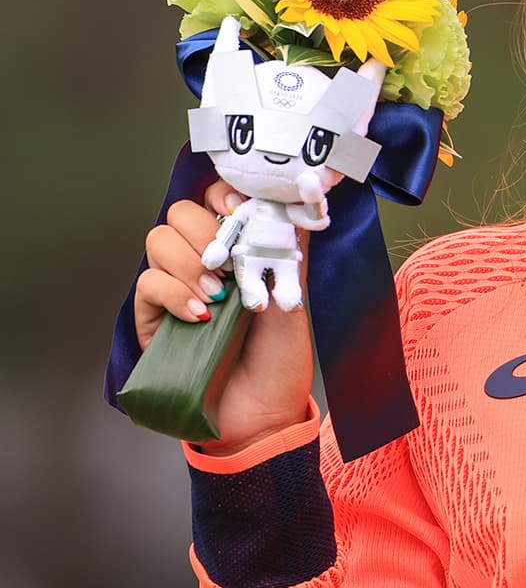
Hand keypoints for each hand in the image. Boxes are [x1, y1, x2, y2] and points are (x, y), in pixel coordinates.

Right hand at [135, 181, 313, 453]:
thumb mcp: (293, 295)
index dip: (222, 195)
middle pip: (180, 213)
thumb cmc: (279, 360)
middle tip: (229, 260)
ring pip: (159, 241)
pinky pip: (147, 284)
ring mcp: (175, 290)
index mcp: (236, 252)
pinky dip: (173, 292)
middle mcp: (202, 265)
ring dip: (189, 260)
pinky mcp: (152, 320)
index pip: (214, 201)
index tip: (239, 206)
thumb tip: (290, 202)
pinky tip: (200, 313)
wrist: (262, 415)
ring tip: (218, 293)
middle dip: (205, 228)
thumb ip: (286, 249)